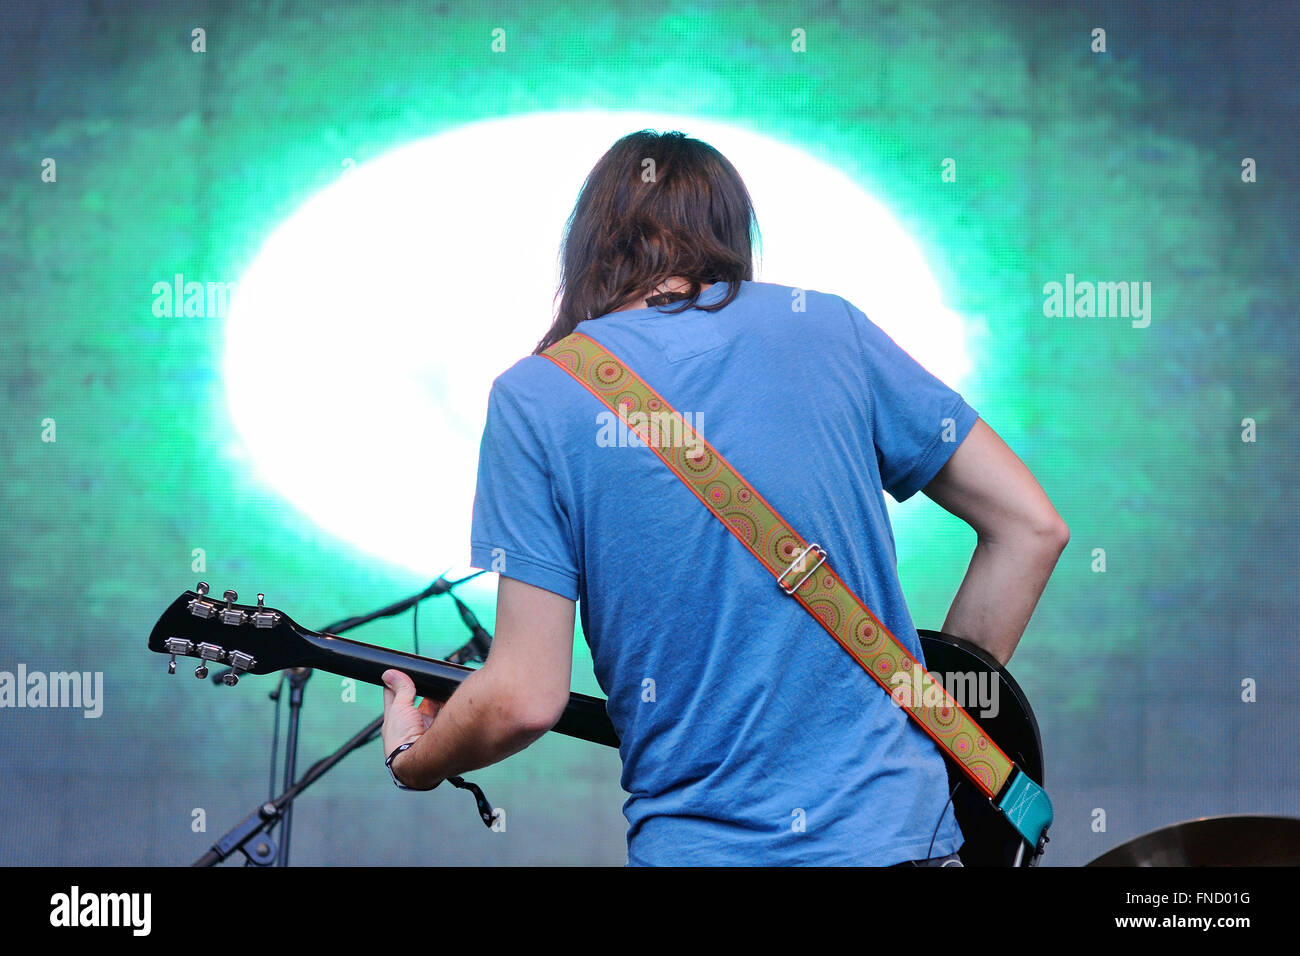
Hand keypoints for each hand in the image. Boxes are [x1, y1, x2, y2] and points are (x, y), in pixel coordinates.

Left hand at [381, 669, 443, 788]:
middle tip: (426, 680)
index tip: (399, 672)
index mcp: (393, 720)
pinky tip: (452, 701)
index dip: (396, 684)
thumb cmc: (402, 739)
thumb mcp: (399, 708)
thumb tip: (390, 673)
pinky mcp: (438, 733)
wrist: (419, 761)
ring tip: (440, 689)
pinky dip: (447, 707)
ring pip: (430, 709)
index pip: (393, 697)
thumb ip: (401, 690)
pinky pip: (443, 716)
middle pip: (414, 702)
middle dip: (421, 691)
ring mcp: (424, 729)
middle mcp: (408, 725)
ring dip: (435, 699)